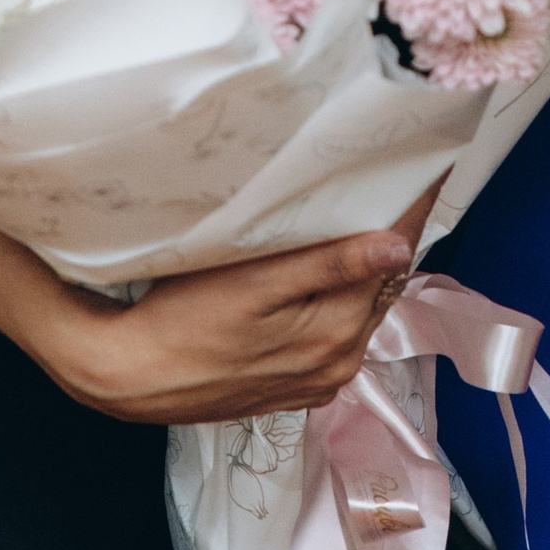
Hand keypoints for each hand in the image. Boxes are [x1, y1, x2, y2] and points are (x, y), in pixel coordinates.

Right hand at [23, 185, 439, 424]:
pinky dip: (336, 299)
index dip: (409, 210)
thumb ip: (329, 266)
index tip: (423, 164)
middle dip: (387, 233)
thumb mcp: (254, 285)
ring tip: (358, 214)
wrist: (126, 376)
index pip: (393, 259)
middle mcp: (339, 362)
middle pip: (381, 285)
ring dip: (362, 268)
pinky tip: (320, 273)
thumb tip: (398, 244)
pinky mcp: (296, 385)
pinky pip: (334, 332)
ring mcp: (318, 378)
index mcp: (337, 333)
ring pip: (358, 308)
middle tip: (387, 177)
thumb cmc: (181, 322)